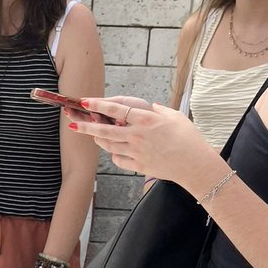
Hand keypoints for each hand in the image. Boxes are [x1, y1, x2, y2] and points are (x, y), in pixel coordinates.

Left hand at [69, 97, 212, 185]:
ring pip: (109, 145)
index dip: (99, 105)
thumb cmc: (188, 138)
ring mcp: (137, 152)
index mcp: (146, 120)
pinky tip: (114, 151)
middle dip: (86, 126)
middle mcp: (137, 135)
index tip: (86, 101)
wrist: (194, 165)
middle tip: (73, 123)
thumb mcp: (175, 117)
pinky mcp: (138, 166)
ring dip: (98, 140)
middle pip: (105, 130)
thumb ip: (159, 111)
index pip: (117, 110)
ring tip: (92, 135)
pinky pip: (119, 160)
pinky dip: (115, 155)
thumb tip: (151, 107)